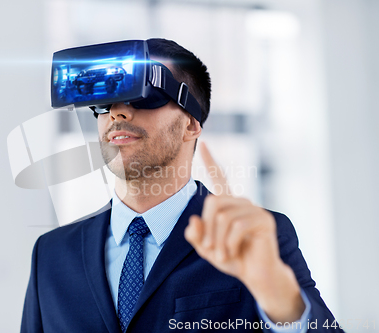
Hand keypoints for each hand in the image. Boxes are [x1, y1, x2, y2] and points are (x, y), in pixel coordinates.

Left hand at [184, 141, 304, 322]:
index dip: (211, 162)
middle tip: (208, 249)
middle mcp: (242, 203)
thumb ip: (197, 236)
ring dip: (217, 240)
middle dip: (207, 228)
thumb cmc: (233, 259)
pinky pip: (237, 226)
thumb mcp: (208, 249)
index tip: (203, 144)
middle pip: (213, 202)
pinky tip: (232, 253)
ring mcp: (254, 210)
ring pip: (223, 216)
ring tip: (221, 255)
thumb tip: (192, 221)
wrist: (257, 275)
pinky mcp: (264, 220)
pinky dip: (229, 243)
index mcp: (229, 205)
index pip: (220, 178)